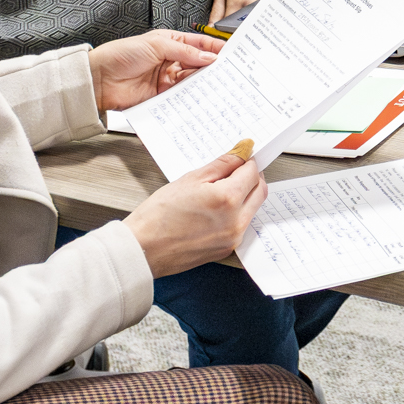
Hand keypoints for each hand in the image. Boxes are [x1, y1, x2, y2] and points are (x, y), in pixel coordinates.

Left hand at [90, 30, 223, 111]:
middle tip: (228, 71)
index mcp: (169, 42)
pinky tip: (200, 95)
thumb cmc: (120, 55)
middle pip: (198, 63)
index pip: (198, 44)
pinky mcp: (162, 96)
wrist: (99, 80)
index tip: (230, 52)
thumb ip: (185, 50)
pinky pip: (181, 96)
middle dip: (212, 67)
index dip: (214, 48)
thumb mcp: (156, 44)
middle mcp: (170, 60)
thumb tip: (208, 57)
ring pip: (192, 80)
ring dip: (203, 82)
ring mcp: (166, 79)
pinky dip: (191, 96)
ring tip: (217, 83)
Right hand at [121, 151, 269, 277]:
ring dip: (245, 196)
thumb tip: (240, 154)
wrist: (143, 249)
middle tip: (236, 171)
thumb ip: (221, 165)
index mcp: (227, 199)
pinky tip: (215, 210)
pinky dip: (236, 214)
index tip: (241, 157)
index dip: (247, 162)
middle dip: (252, 178)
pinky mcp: (227, 249)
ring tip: (220, 191)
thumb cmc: (158, 216)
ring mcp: (233, 238)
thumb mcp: (189, 180)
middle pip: (260, 191)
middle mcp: (235, 221)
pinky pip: (242, 225)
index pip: (252, 173)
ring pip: (253, 209)